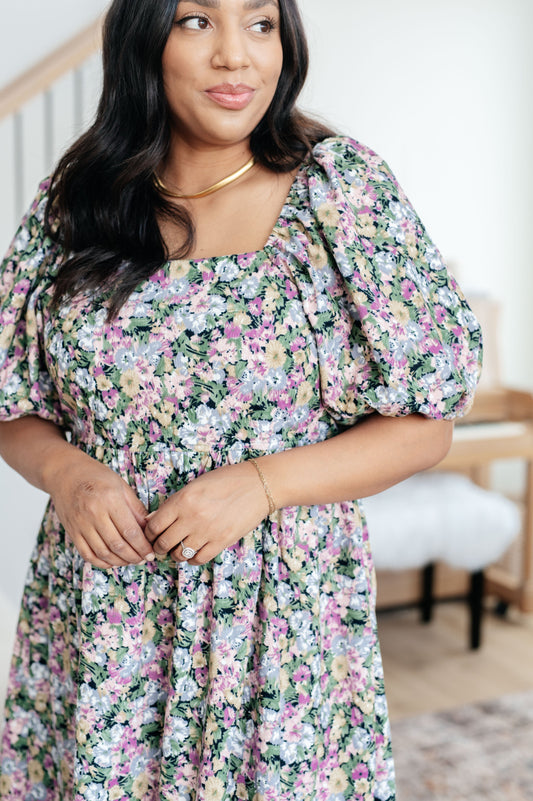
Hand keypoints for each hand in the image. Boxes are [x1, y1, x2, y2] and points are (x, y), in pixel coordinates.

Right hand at [47, 451, 153, 567]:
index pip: (130, 531)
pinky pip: (87, 554)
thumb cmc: (97, 476)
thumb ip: (135, 508)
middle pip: (117, 545)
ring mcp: (81, 524)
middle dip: (134, 557)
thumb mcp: (121, 486)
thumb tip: (149, 529)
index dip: (142, 546)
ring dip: (119, 561)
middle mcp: (94, 513)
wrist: (65, 473)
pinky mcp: (72, 531)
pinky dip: (101, 562)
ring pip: (103, 552)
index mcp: (110, 500)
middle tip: (143, 559)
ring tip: (131, 561)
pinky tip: (112, 562)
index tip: (151, 553)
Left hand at [144, 461, 269, 565]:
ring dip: (176, 554)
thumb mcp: (195, 486)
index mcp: (183, 500)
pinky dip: (192, 559)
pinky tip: (194, 552)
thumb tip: (151, 520)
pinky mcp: (222, 542)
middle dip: (159, 547)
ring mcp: (207, 531)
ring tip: (179, 548)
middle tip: (162, 545)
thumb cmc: (225, 481)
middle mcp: (192, 517)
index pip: (154, 526)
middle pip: (164, 543)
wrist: (258, 485)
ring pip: (179, 555)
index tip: (152, 535)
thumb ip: (173, 503)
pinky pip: (198, 559)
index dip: (149, 534)